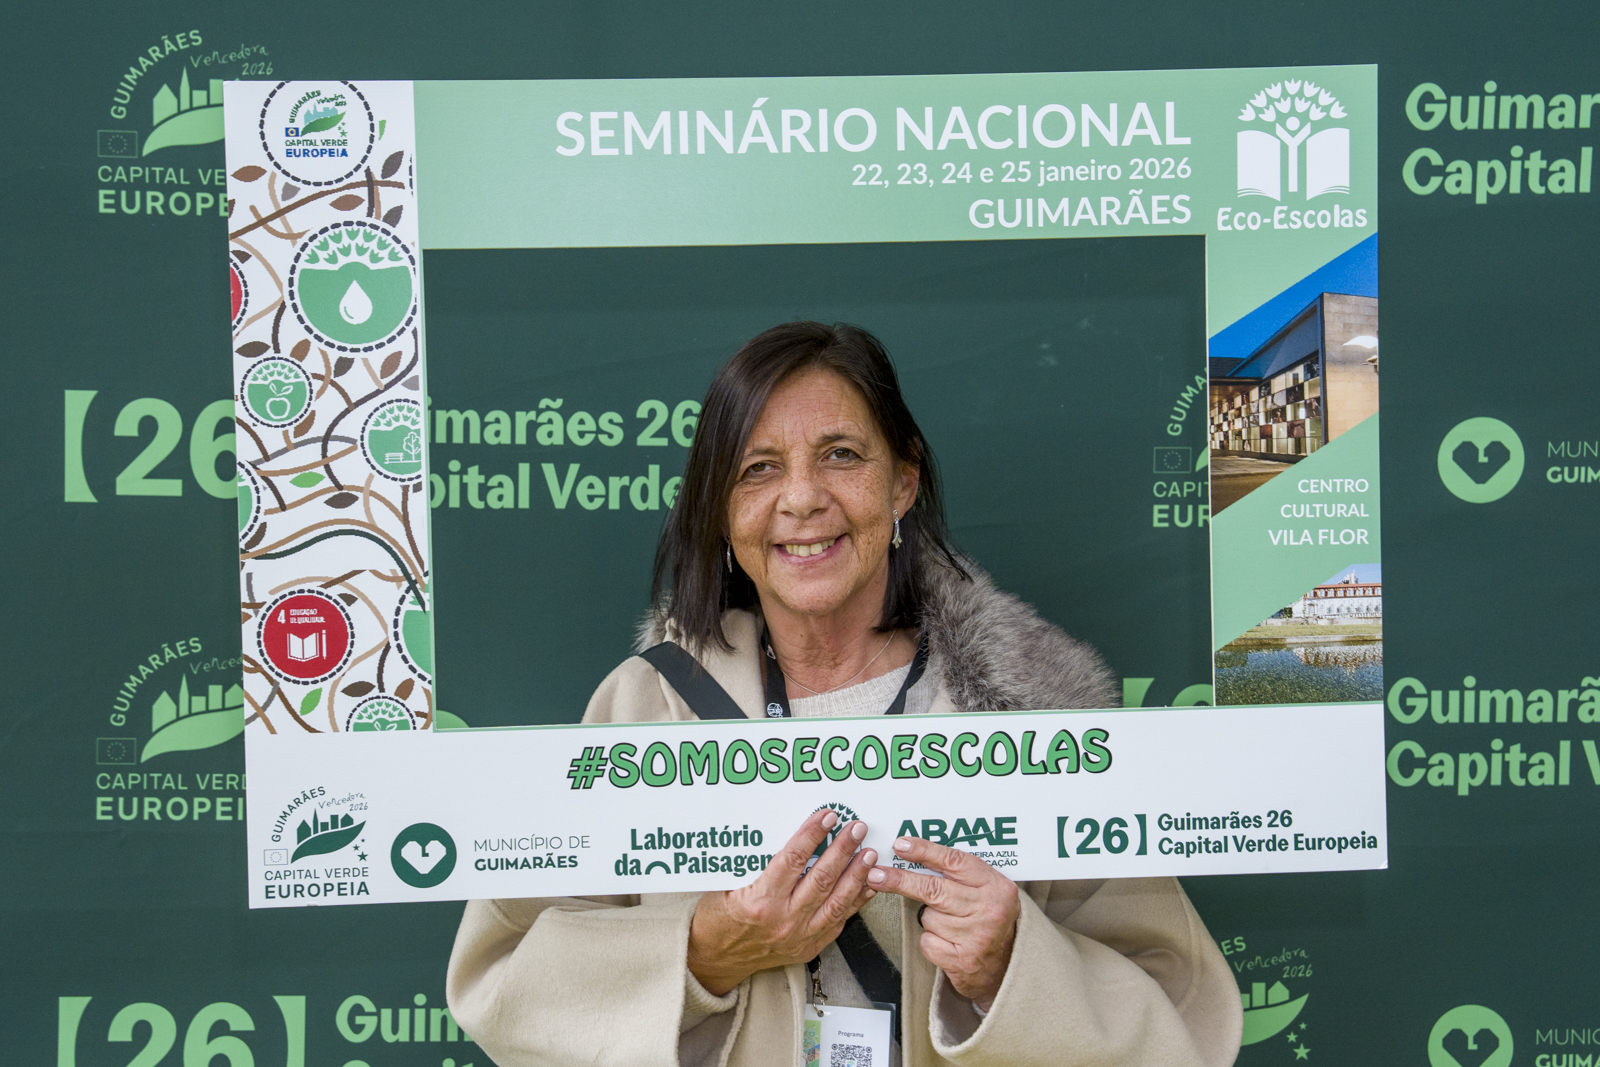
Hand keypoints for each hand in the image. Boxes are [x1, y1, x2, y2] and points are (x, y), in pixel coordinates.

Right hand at [687, 810, 876, 995]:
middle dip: (842, 850)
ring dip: (856, 875)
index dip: (812, 835)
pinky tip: (866, 886)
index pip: (793, 860)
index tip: (827, 816)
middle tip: (856, 829)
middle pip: (821, 878)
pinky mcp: (808, 948)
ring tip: (869, 854)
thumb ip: (756, 863)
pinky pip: (838, 922)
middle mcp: (783, 921)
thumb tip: (785, 834)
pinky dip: (855, 902)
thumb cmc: (718, 919)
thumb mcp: (728, 885)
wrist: (715, 960)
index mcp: (760, 902)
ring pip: (836, 902)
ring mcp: (799, 938)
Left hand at [866, 836, 1018, 1011]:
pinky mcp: (963, 960)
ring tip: (950, 924)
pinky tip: (948, 943)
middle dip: (900, 880)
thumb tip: (913, 852)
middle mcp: (988, 909)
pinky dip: (931, 941)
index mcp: (996, 885)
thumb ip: (960, 873)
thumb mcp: (987, 889)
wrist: (1006, 967)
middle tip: (875, 874)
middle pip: (933, 889)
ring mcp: (977, 936)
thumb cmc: (989, 919)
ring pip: (929, 917)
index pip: (955, 861)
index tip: (900, 845)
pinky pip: (928, 942)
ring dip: (929, 918)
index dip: (924, 851)